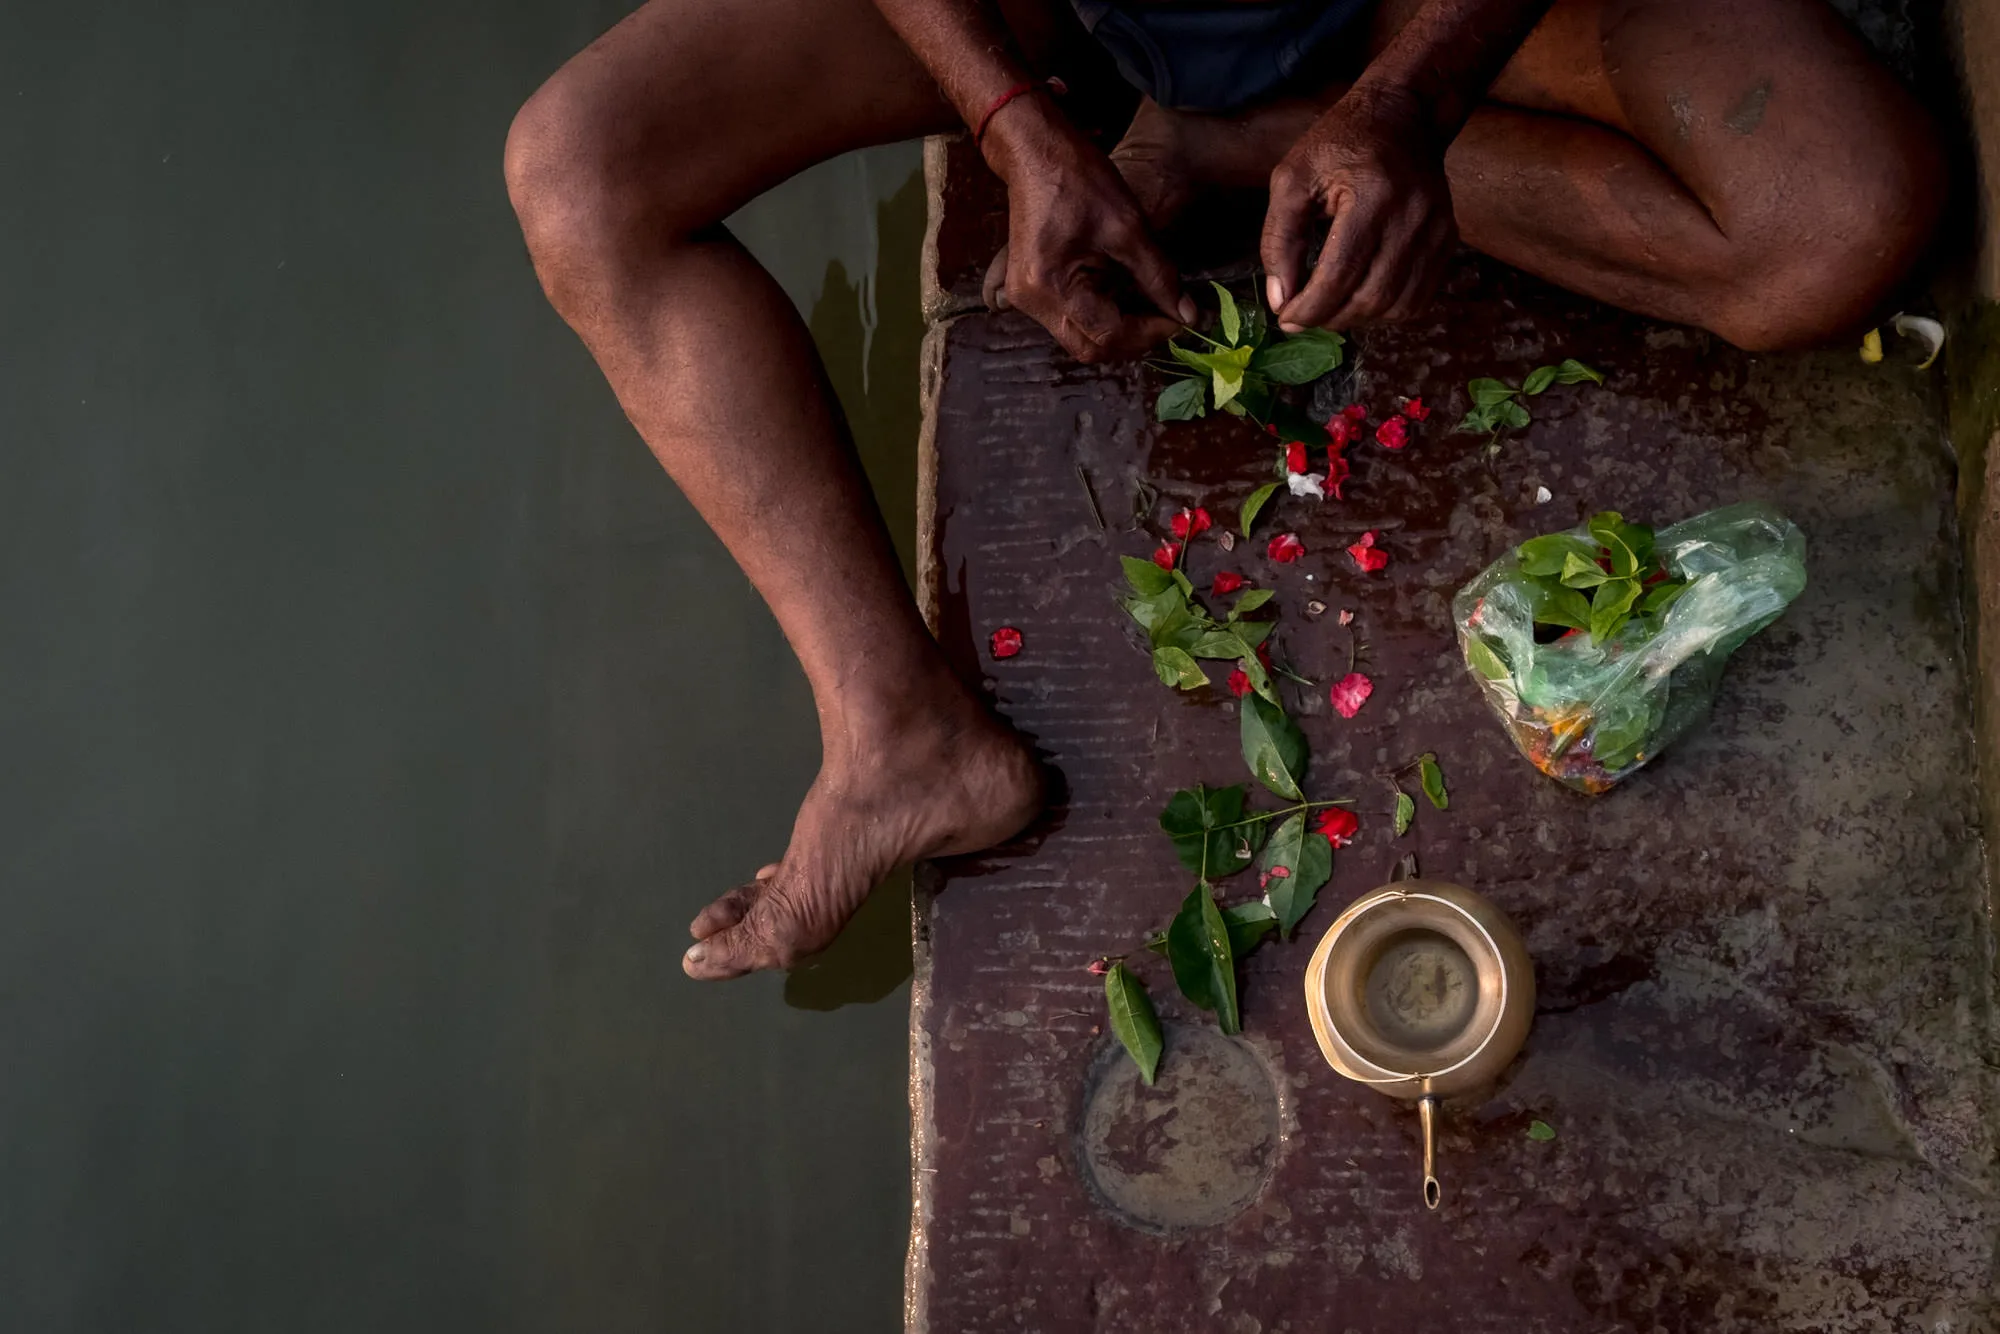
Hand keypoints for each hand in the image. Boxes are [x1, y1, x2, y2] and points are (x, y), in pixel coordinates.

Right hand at [984, 108, 1195, 362]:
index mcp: (1051, 285)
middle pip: (1088, 347)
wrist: (1036, 151)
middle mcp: (1030, 301)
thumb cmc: (1080, 179)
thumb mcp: (1128, 227)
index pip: (1107, 335)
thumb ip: (1159, 277)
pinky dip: (1101, 317)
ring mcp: (1024, 298)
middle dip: (1133, 340)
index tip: (1180, 320)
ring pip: (1079, 338)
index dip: (1149, 333)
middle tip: (1167, 320)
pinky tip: (1124, 300)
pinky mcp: (1029, 290)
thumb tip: (1187, 315)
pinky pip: (1069, 320)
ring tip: (1150, 309)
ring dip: (1118, 331)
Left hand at [1261, 88, 1456, 330]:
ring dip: (1358, 320)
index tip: (1286, 319)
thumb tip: (1281, 300)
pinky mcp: (1448, 240)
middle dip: (1330, 318)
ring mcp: (1438, 230)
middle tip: (1303, 317)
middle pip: (1372, 297)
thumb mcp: (1293, 179)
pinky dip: (1386, 311)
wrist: (1403, 116)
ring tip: (1330, 309)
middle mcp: (1413, 216)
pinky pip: (1420, 297)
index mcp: (1372, 194)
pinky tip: (1360, 299)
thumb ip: (1280, 240)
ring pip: (1398, 306)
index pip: (1341, 274)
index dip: (1311, 307)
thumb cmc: (1340, 144)